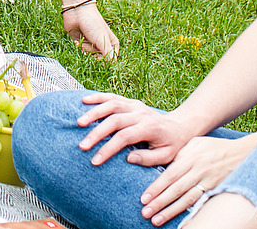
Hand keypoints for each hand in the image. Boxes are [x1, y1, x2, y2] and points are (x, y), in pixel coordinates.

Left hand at [63, 2, 118, 59]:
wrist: (77, 12)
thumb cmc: (93, 23)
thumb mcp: (103, 39)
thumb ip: (108, 55)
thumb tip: (112, 66)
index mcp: (111, 44)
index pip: (110, 60)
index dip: (105, 61)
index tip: (99, 57)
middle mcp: (102, 45)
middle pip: (98, 60)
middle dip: (93, 54)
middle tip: (91, 44)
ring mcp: (91, 44)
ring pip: (89, 57)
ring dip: (85, 49)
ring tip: (84, 39)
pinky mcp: (82, 44)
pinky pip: (80, 53)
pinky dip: (78, 47)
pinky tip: (78, 40)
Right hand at [75, 94, 190, 167]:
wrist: (177, 127)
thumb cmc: (171, 145)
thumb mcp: (166, 156)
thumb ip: (148, 159)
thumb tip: (129, 158)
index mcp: (149, 127)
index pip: (124, 137)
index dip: (109, 148)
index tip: (95, 160)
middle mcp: (140, 113)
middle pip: (114, 120)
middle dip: (97, 133)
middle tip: (82, 146)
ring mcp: (134, 105)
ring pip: (111, 104)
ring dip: (94, 112)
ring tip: (79, 123)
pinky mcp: (130, 101)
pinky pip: (112, 96)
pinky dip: (98, 97)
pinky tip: (84, 100)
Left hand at [137, 133, 256, 225]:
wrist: (241, 153)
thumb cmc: (214, 147)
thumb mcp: (195, 143)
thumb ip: (180, 154)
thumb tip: (166, 166)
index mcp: (191, 157)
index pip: (170, 175)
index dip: (156, 187)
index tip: (144, 198)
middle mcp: (198, 171)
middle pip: (175, 189)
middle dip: (159, 202)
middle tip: (145, 212)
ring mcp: (207, 182)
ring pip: (186, 200)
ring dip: (170, 211)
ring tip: (156, 220)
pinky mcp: (215, 191)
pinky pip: (199, 203)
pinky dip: (189, 213)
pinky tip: (181, 222)